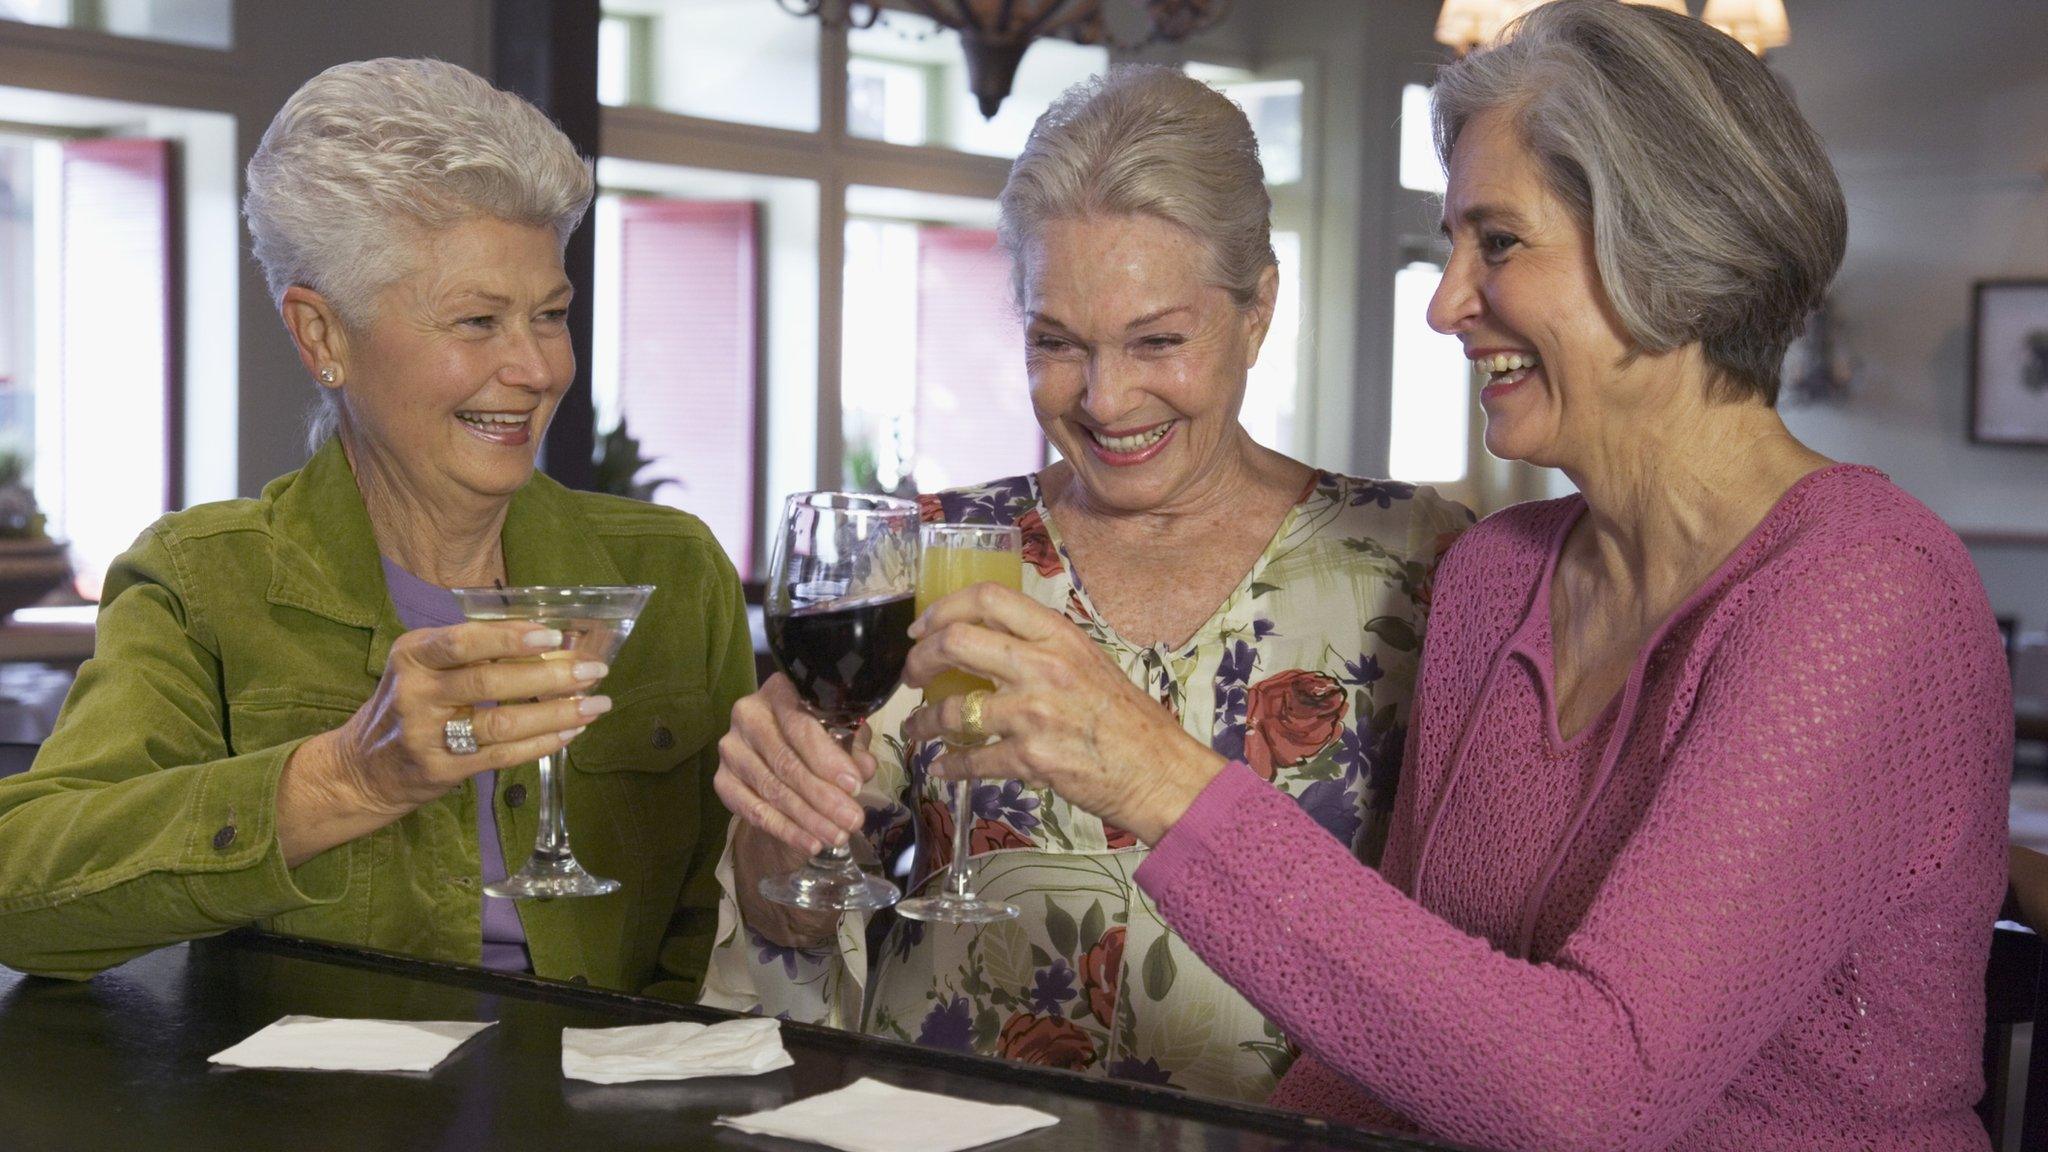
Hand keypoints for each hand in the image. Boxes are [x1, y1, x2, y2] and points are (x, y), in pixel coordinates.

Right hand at [329, 621, 610, 815]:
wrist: (363, 768)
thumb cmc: (410, 705)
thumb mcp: (426, 667)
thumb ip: (476, 653)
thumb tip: (551, 643)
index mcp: (413, 655)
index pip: (464, 642)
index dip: (510, 639)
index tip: (554, 636)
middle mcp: (416, 693)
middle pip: (490, 683)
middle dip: (550, 675)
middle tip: (594, 670)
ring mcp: (426, 735)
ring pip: (501, 723)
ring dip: (556, 713)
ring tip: (595, 705)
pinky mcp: (442, 770)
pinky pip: (502, 756)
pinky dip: (542, 743)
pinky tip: (570, 733)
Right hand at [713, 673, 877, 857]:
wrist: (777, 760)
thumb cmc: (816, 738)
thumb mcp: (842, 736)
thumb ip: (853, 749)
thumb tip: (864, 768)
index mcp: (779, 691)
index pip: (801, 725)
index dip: (828, 759)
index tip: (854, 786)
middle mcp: (747, 714)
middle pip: (786, 761)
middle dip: (823, 796)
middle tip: (853, 820)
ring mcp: (731, 748)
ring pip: (772, 789)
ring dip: (809, 818)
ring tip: (838, 836)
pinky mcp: (721, 780)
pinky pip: (753, 811)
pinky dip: (786, 830)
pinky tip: (811, 843)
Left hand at [900, 584, 1224, 844]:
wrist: (1159, 771)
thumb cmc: (1126, 719)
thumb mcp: (1087, 662)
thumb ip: (1040, 647)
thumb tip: (986, 642)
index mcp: (1058, 634)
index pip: (987, 598)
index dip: (941, 609)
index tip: (922, 628)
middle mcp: (1044, 665)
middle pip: (955, 642)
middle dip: (919, 660)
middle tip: (911, 676)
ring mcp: (1035, 712)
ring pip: (953, 708)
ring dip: (924, 722)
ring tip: (917, 729)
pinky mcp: (1031, 758)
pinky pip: (972, 760)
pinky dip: (949, 766)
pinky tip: (941, 768)